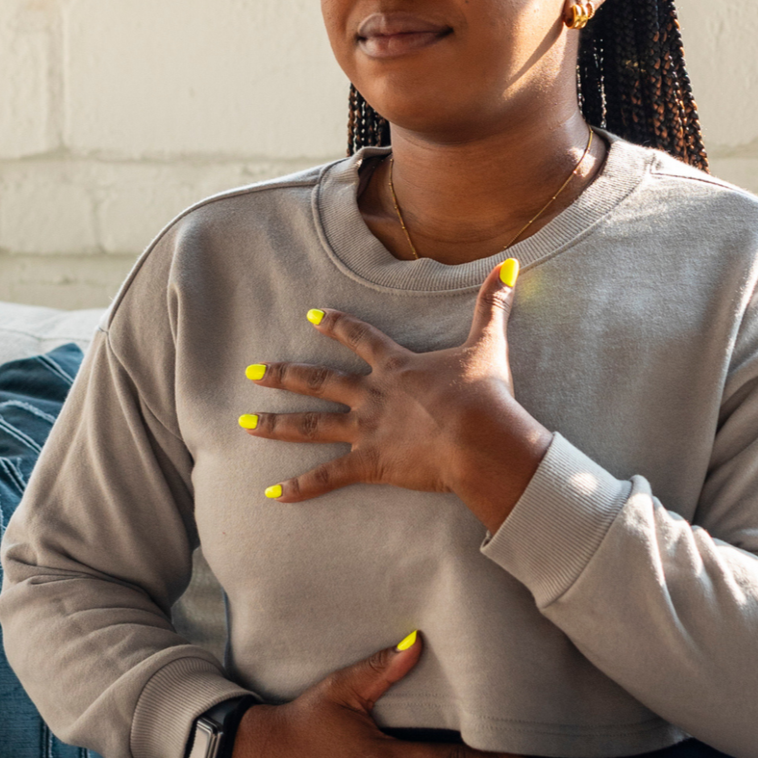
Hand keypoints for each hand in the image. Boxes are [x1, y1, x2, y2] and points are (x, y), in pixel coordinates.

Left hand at [240, 265, 551, 534]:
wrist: (479, 436)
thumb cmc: (484, 393)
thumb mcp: (489, 342)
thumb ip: (495, 303)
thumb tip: (512, 263)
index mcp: (397, 366)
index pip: (359, 338)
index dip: (336, 325)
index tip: (312, 315)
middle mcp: (373, 395)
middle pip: (319, 381)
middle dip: (284, 375)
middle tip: (253, 371)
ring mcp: (367, 430)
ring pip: (312, 426)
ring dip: (277, 425)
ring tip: (245, 423)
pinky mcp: (370, 464)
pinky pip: (328, 477)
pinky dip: (300, 487)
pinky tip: (273, 495)